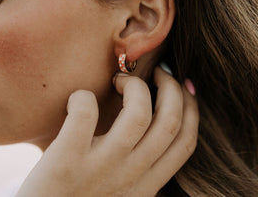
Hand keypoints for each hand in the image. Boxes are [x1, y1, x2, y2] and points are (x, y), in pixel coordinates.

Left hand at [16, 67, 198, 196]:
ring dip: (133, 86)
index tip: (184, 83)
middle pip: (170, 121)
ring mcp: (100, 170)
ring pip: (139, 114)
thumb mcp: (122, 187)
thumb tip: (152, 124)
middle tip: (156, 72)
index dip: (191, 105)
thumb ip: (139, 164)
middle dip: (171, 86)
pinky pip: (86, 114)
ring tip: (118, 80)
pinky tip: (78, 99)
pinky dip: (83, 97)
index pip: (185, 140)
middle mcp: (130, 178)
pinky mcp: (66, 163)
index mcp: (147, 184)